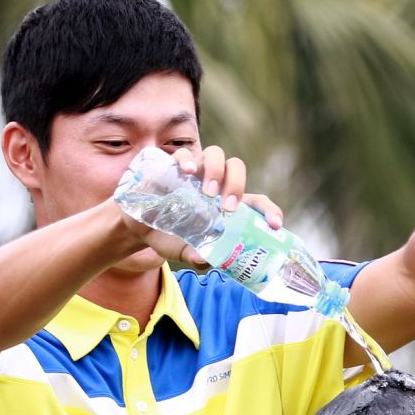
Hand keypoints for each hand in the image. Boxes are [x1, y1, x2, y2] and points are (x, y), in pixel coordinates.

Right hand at [142, 146, 282, 267]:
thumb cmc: (170, 238)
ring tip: (207, 193)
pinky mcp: (173, 165)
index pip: (256, 202)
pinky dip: (187, 159)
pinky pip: (184, 154)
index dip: (269, 211)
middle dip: (237, 185)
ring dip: (216, 171)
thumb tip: (204, 260)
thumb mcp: (184, 252)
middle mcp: (215, 183)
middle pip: (237, 168)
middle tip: (228, 208)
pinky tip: (187, 172)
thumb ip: (197, 258)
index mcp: (227, 204)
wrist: (140, 227)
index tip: (275, 225)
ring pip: (216, 155)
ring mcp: (195, 171)